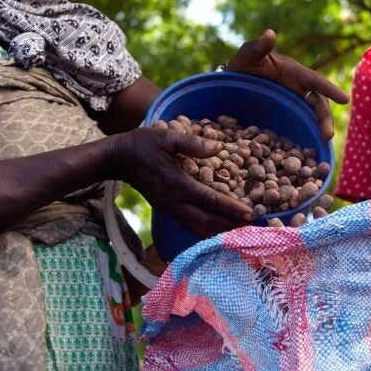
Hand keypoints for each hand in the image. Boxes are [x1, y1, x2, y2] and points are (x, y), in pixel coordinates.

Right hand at [112, 127, 253, 237]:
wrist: (118, 159)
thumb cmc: (143, 144)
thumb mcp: (166, 137)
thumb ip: (193, 143)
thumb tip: (219, 147)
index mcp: (176, 184)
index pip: (209, 201)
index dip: (230, 208)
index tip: (249, 213)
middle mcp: (173, 202)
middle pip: (206, 222)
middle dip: (229, 227)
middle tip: (251, 229)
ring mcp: (169, 208)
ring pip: (197, 228)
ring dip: (219, 232)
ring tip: (239, 233)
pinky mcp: (166, 209)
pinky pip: (189, 225)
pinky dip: (206, 230)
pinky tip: (218, 230)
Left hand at [226, 29, 349, 138]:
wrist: (230, 84)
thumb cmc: (242, 65)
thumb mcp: (247, 55)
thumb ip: (258, 46)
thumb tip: (270, 33)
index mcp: (293, 73)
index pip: (314, 81)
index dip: (329, 89)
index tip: (345, 99)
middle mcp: (298, 89)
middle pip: (317, 104)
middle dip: (324, 118)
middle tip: (328, 135)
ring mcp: (293, 105)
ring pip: (311, 118)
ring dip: (318, 130)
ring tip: (320, 144)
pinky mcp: (287, 118)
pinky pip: (299, 127)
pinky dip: (305, 138)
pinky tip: (305, 155)